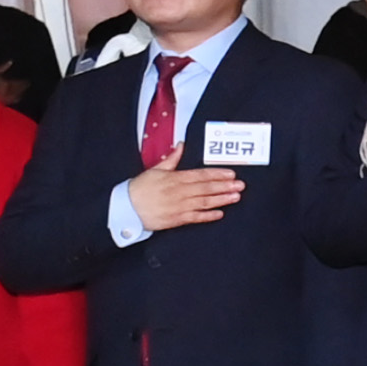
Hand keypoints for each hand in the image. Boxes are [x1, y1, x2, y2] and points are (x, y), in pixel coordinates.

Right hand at [125, 161, 242, 232]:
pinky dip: (208, 216)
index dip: (217, 174)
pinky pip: (195, 218)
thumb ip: (172, 159)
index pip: (200, 175)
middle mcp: (179, 192)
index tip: (231, 173)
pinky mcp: (176, 219)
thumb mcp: (155, 170)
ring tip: (235, 197)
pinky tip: (220, 213)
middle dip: (225, 186)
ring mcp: (178, 206)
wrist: (126, 209)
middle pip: (206, 188)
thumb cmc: (139, 189)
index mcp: (174, 178)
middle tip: (240, 185)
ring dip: (221, 200)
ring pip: (204, 202)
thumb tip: (181, 146)